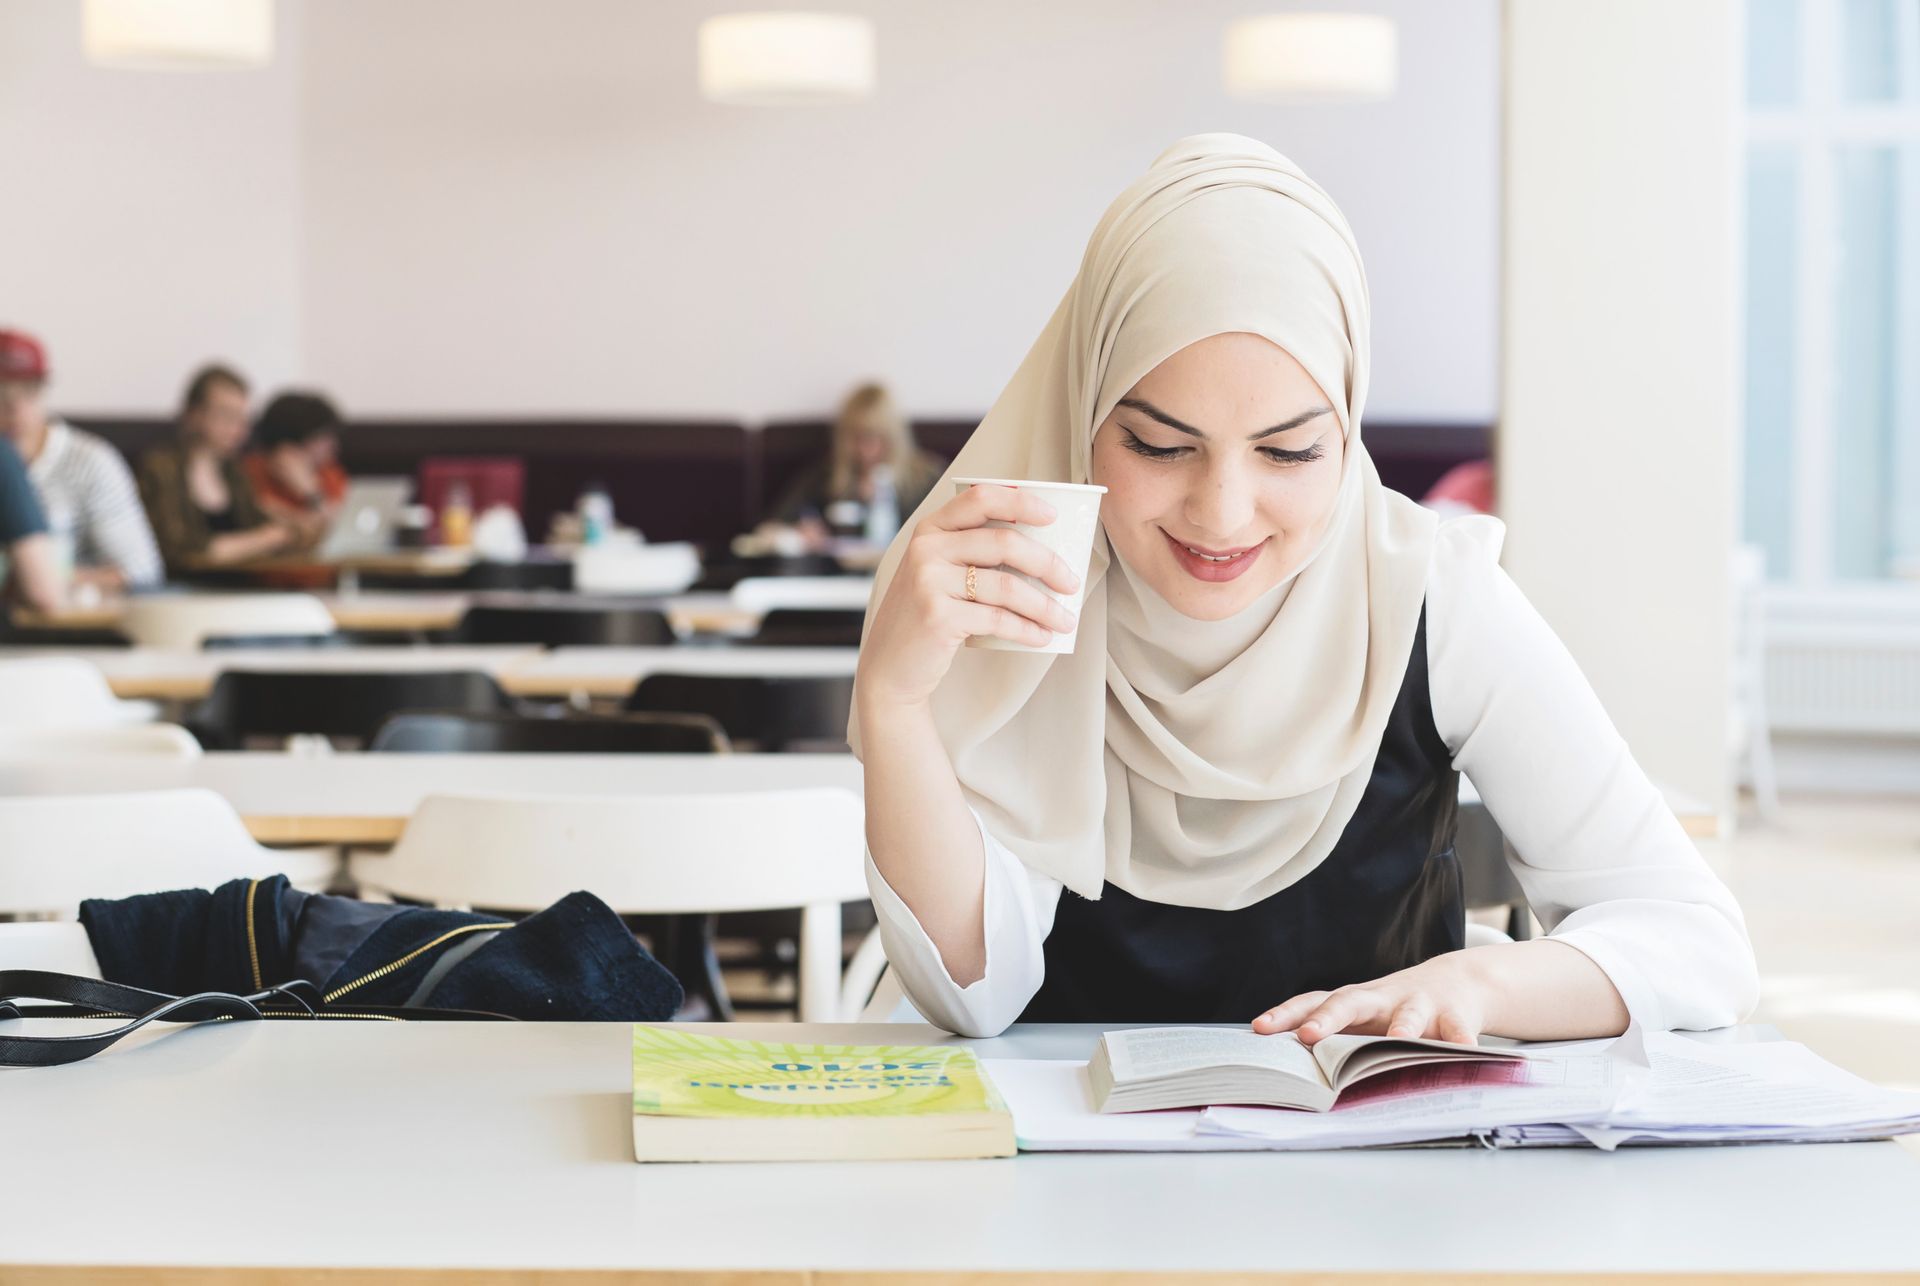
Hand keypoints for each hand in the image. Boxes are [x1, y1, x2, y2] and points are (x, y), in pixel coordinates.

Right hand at [856, 484, 1081, 709]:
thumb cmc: (925, 617)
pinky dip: (1027, 629)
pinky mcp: (938, 616)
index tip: (1052, 516)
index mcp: (930, 530)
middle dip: (1048, 563)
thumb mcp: (938, 573)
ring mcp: (929, 581)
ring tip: (1065, 619)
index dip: (1021, 502)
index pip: (980, 498)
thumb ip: (973, 554)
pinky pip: (998, 619)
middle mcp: (926, 549)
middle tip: (1071, 582)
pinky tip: (1042, 637)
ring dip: (1045, 606)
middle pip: (1004, 543)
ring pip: (1006, 586)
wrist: (889, 666)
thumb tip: (1042, 551)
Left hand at [1252, 951, 1491, 1045]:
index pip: (1312, 1003)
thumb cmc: (1396, 1009)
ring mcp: (1420, 1004)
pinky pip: (1458, 1031)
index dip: (1286, 1015)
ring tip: (1398, 1042)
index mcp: (1355, 1002)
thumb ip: (1334, 1037)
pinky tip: (1466, 1052)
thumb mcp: (1365, 1018)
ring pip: (1408, 1014)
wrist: (1457, 982)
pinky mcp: (1456, 1015)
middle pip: (1350, 1001)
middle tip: (1309, 1035)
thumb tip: (1286, 1070)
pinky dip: (1462, 1041)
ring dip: (1402, 1027)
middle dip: (1329, 1017)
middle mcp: (1382, 998)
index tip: (1259, 1029)